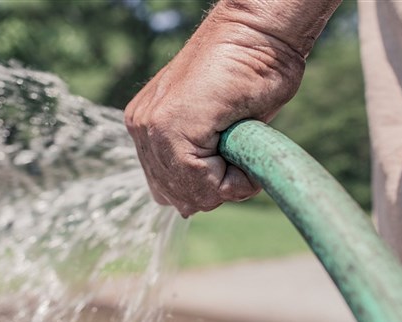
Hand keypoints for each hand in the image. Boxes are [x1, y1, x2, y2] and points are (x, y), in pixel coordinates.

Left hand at [125, 1, 307, 216]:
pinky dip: (233, 180)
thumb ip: (198, 162)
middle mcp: (142, 128)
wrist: (259, 33)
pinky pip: (201, 182)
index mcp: (148, 127)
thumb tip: (186, 208)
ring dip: (226, 184)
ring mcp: (150, 126)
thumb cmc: (250, 73)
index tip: (235, 161)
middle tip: (240, 157)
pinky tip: (243, 150)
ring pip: (189, 193)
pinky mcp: (169, 125)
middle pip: (176, 196)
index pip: (170, 188)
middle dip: (215, 189)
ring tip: (242, 149)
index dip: (209, 188)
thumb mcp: (220, 130)